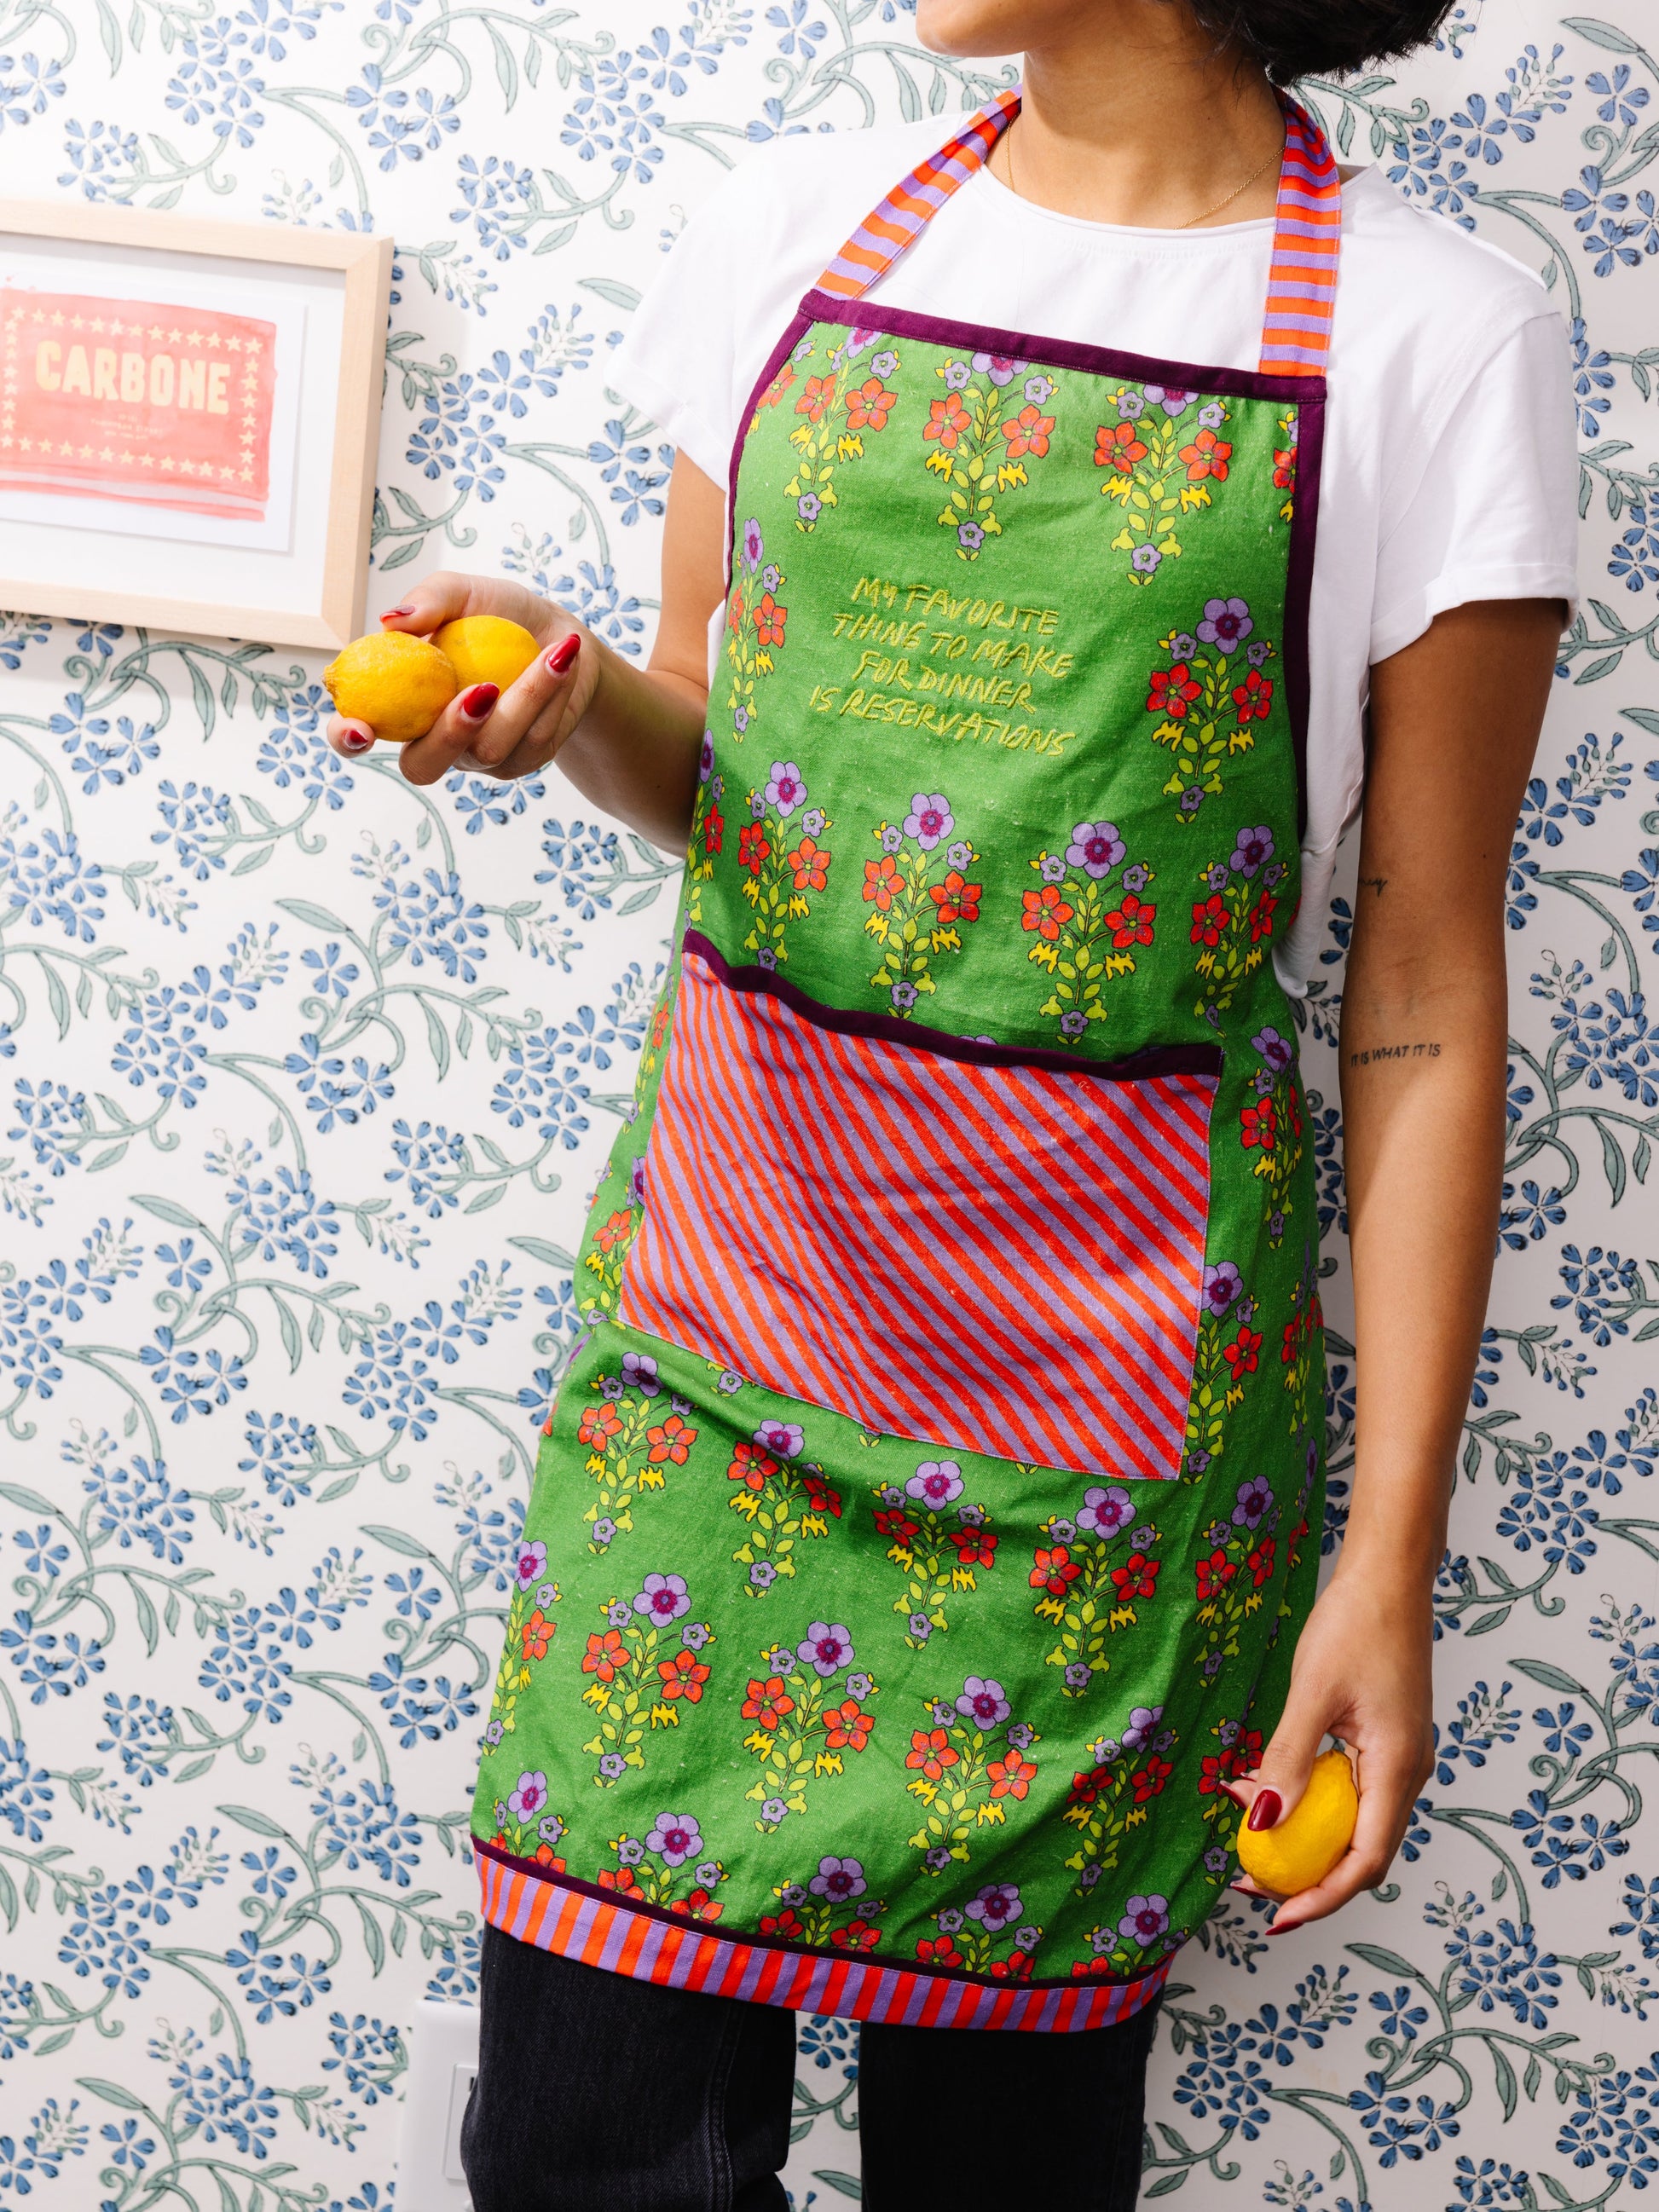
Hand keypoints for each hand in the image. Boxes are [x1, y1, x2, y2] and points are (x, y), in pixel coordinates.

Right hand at [325, 573, 603, 785]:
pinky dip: (551, 695)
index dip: (348, 738)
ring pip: (489, 751)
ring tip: (554, 653)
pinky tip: (564, 658)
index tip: (359, 728)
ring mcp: (475, 759)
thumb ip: (429, 600)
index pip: (355, 733)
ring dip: (525, 698)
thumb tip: (392, 620)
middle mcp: (430, 739)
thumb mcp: (463, 593)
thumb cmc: (498, 616)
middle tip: (482, 690)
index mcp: (397, 700)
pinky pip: (534, 742)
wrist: (561, 639)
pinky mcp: (521, 762)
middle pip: (422, 766)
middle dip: (450, 733)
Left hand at [1223, 1567, 1434, 1935]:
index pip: (1364, 1862)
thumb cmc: (1355, 1625)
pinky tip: (1268, 1781)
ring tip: (1245, 1818)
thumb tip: (1264, 1821)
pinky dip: (1310, 1796)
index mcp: (1398, 1769)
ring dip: (1302, 1831)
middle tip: (1247, 1875)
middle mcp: (1406, 1773)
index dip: (1321, 1896)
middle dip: (1305, 1873)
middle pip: (1360, 1852)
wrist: (1389, 1577)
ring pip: (1351, 1821)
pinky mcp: (1384, 1740)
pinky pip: (1348, 1789)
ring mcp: (1398, 1757)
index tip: (1275, 1915)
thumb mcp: (1312, 1693)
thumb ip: (1289, 1759)